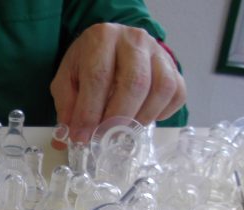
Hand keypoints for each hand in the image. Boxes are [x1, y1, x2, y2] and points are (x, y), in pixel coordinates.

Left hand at [50, 23, 185, 144]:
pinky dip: (162, 113)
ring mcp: (158, 51)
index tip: (82, 137)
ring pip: (161, 89)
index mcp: (102, 38)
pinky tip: (143, 118)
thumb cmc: (88, 63)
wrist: (112, 45)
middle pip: (135, 83)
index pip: (98, 78)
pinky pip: (177, 93)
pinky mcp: (173, 66)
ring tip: (123, 131)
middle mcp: (134, 39)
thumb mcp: (68, 79)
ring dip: (141, 118)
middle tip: (105, 138)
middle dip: (118, 118)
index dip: (90, 112)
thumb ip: (67, 105)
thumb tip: (67, 138)